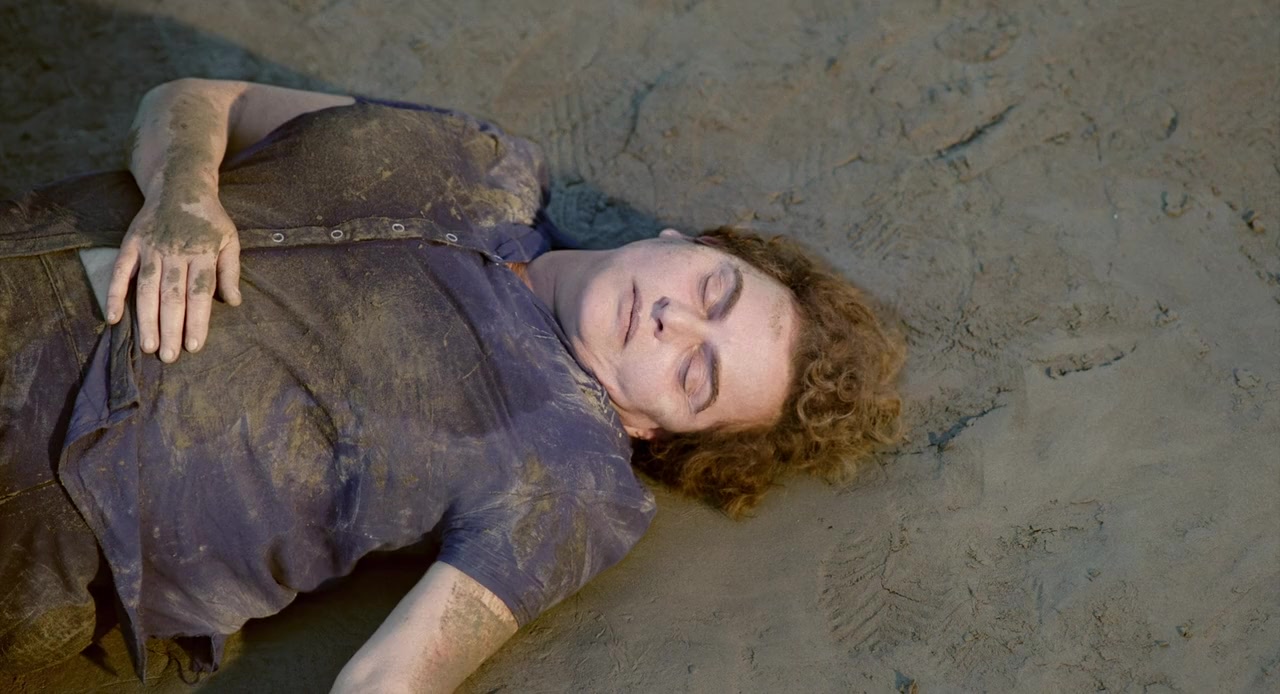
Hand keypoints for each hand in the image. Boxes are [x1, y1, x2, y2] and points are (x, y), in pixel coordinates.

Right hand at [107, 190, 240, 361]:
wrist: (179, 186)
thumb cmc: (209, 220)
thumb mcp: (230, 240)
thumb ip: (230, 271)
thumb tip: (234, 302)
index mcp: (202, 253)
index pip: (199, 292)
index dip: (196, 320)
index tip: (194, 346)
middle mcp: (175, 252)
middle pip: (172, 296)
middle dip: (170, 328)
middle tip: (169, 356)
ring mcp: (150, 248)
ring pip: (147, 288)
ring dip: (146, 319)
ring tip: (148, 346)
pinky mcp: (131, 244)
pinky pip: (120, 272)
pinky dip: (114, 294)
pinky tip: (112, 318)